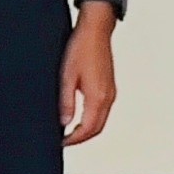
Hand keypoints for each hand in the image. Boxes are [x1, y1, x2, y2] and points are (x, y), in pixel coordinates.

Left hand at [59, 9, 118, 146]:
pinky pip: (103, 110)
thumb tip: (64, 122)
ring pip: (101, 120)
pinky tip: (79, 116)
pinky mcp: (109, 87)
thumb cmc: (81, 48)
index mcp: (98, 96)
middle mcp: (108, 97)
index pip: (88, 128)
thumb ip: (66, 102)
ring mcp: (111, 92)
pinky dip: (92, 119)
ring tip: (69, 131)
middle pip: (98, 128)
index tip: (62, 142)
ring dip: (87, 129)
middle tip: (65, 140)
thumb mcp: (66, 76)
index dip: (75, 139)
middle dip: (82, 138)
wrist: (96, 31)